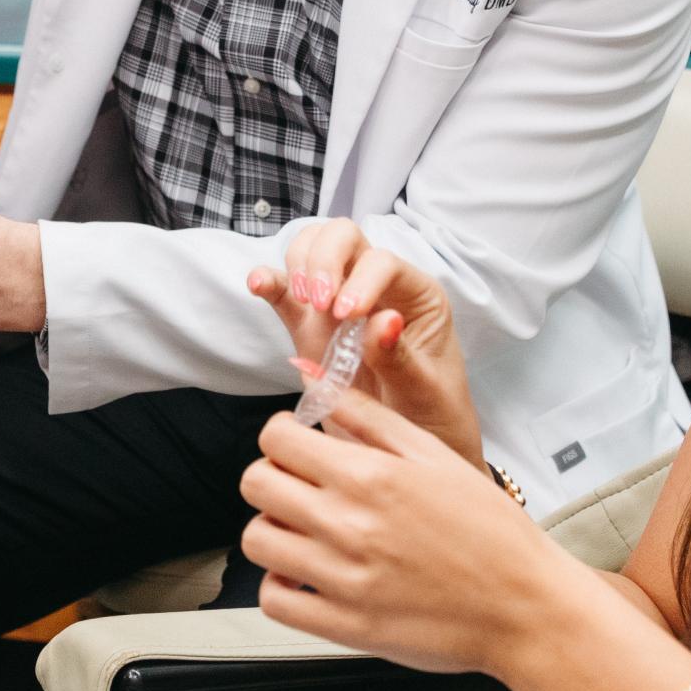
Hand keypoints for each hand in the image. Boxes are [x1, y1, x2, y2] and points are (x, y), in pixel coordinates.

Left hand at [238, 391, 580, 678]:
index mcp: (370, 475)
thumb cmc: (491, 531)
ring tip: (307, 531)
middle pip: (255, 483)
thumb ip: (366, 414)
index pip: (275, 437)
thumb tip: (313, 379)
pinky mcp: (345, 625)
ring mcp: (343, 579)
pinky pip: (274, 600)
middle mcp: (350, 524)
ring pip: (256, 540)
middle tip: (302, 487)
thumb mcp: (434, 454)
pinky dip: (280, 585)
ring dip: (274, 529)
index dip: (282, 435)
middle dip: (273, 476)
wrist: (527, 607)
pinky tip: (308, 575)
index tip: (300, 446)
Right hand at [247, 220, 482, 462]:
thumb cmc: (432, 417)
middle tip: (318, 302)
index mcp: (416, 295)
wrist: (408, 453)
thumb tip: (383, 319)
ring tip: (303, 302)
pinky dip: (269, 282)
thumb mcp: (426, 391)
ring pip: (312, 251)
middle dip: (324, 259)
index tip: (346, 316)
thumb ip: (400, 357)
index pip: (383, 262)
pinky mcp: (309, 328)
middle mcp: (377, 288)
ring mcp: (338, 305)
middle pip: (343, 237)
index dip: (360, 280)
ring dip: (298, 266)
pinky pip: (285, 293)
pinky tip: (258, 283)